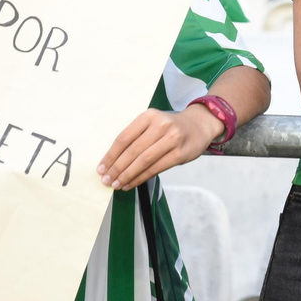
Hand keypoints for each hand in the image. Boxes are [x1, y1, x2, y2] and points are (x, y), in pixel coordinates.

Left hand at [98, 107, 223, 189]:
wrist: (200, 125)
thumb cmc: (170, 127)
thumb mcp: (153, 123)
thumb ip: (136, 138)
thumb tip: (113, 161)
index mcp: (149, 116)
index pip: (124, 138)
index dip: (111, 155)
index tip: (101, 168)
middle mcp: (161, 125)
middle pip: (133, 151)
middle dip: (117, 168)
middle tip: (106, 180)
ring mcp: (172, 139)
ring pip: (144, 161)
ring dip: (127, 175)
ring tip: (117, 185)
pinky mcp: (180, 153)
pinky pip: (156, 169)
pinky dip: (141, 178)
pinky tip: (131, 183)